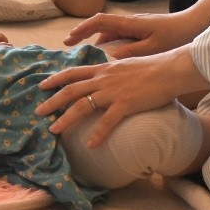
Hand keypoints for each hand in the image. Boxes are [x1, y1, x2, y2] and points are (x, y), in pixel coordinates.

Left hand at [36, 49, 209, 146]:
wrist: (171, 69)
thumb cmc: (154, 67)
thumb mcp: (126, 64)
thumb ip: (113, 71)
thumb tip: (107, 75)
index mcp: (103, 69)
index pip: (73, 73)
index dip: (56, 79)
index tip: (42, 85)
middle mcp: (103, 79)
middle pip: (71, 90)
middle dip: (52, 101)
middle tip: (38, 111)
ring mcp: (113, 92)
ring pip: (82, 105)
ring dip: (66, 119)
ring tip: (54, 130)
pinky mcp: (126, 104)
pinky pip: (108, 121)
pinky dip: (98, 134)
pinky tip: (91, 145)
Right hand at [62, 10, 203, 58]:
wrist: (197, 25)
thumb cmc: (177, 35)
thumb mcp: (154, 47)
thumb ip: (131, 52)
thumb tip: (108, 58)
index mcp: (130, 24)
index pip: (99, 22)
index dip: (82, 29)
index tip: (70, 39)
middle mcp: (129, 23)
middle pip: (100, 25)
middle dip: (83, 33)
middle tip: (69, 45)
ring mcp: (135, 27)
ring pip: (110, 31)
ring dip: (95, 39)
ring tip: (84, 52)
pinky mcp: (142, 32)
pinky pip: (119, 36)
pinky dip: (109, 42)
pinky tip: (107, 54)